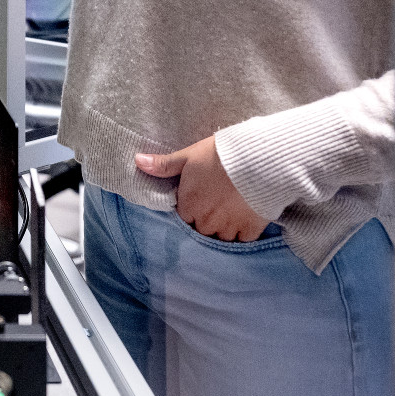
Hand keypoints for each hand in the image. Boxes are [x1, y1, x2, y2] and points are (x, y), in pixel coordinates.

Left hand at [135, 137, 270, 242]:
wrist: (257, 159)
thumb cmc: (220, 155)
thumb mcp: (188, 156)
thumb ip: (163, 164)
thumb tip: (137, 161)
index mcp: (189, 205)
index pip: (184, 218)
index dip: (191, 210)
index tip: (199, 202)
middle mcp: (206, 221)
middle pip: (202, 231)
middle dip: (206, 222)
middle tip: (216, 207)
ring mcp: (229, 227)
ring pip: (222, 238)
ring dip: (224, 229)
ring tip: (230, 214)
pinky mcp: (250, 229)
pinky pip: (243, 240)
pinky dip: (243, 233)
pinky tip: (245, 221)